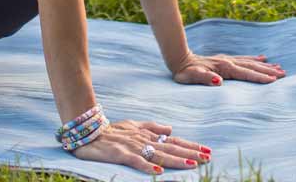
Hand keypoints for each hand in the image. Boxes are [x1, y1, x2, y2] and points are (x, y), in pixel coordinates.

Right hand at [71, 119, 210, 173]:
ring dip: (176, 160)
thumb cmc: (111, 130)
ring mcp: (133, 147)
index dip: (190, 146)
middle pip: (171, 148)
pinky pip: (136, 161)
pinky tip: (159, 172)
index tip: (206, 150)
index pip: (174, 141)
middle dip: (190, 154)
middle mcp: (144, 140)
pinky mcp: (121, 153)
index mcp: (148, 134)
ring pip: (158, 154)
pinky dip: (147, 166)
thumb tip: (170, 129)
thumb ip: (152, 127)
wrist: (88, 130)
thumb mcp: (134, 125)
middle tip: (207, 158)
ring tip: (192, 165)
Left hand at [171, 52, 285, 85]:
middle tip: (284, 74)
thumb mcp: (191, 77)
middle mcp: (228, 62)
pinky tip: (263, 58)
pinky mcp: (225, 60)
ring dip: (265, 65)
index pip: (245, 73)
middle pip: (252, 66)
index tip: (274, 80)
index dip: (259, 77)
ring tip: (280, 67)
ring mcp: (227, 59)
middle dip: (268, 70)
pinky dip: (255, 59)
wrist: (179, 59)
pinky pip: (244, 59)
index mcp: (224, 67)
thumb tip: (219, 81)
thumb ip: (205, 78)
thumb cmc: (184, 72)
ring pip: (250, 62)